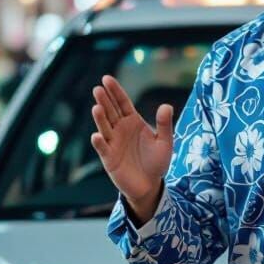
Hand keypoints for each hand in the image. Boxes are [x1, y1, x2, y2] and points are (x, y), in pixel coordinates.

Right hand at [89, 74, 172, 208]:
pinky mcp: (109, 158)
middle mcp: (120, 129)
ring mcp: (113, 143)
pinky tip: (97, 135)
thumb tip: (166, 106)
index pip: (122, 103)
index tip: (106, 79)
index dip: (115, 91)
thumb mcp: (165, 142)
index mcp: (133, 122)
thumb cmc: (156, 162)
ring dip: (100, 118)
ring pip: (105, 127)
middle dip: (104, 100)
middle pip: (111, 112)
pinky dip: (99, 142)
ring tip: (96, 107)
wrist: (150, 184)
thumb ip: (164, 125)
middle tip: (98, 88)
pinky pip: (103, 148)